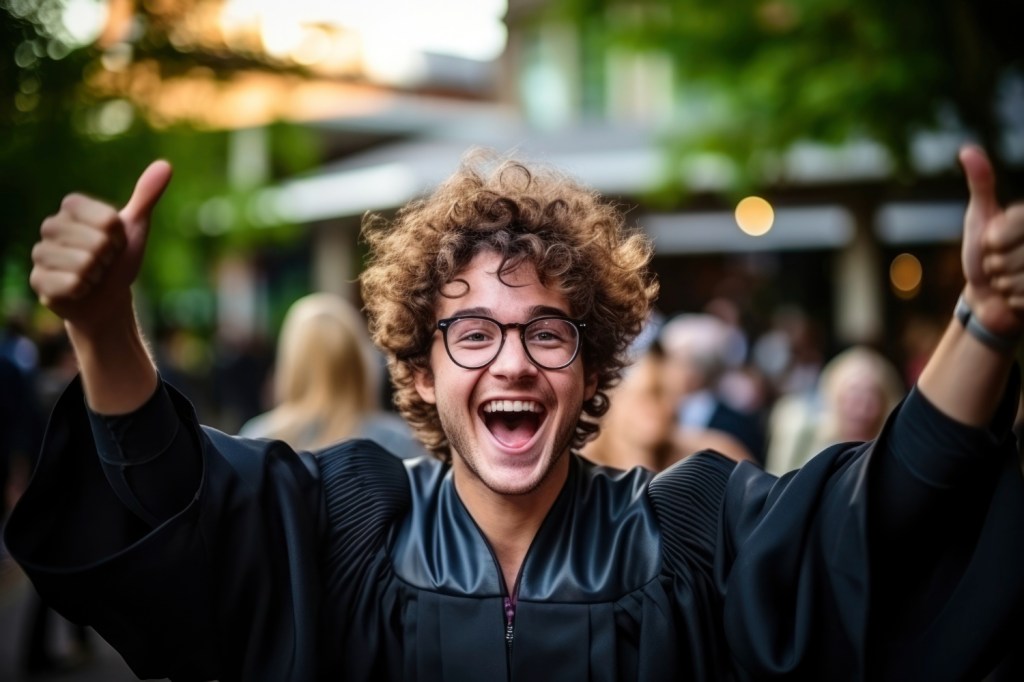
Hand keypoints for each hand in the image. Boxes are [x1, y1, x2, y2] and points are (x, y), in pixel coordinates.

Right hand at [29, 160, 172, 332]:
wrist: (107, 297)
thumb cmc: (118, 258)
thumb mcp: (135, 227)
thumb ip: (146, 196)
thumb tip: (166, 165)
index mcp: (71, 206)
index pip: (108, 220)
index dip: (119, 236)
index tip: (115, 241)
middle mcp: (49, 225)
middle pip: (98, 243)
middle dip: (109, 258)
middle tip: (103, 261)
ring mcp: (40, 253)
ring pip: (84, 264)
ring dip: (97, 275)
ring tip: (91, 274)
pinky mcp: (37, 281)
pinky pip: (71, 284)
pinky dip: (84, 290)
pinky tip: (80, 289)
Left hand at [959, 146, 1023, 337]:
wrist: (991, 295)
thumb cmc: (985, 253)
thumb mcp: (982, 216)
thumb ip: (981, 184)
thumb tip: (967, 149)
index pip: (999, 235)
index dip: (990, 243)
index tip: (994, 242)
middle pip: (1004, 260)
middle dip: (995, 266)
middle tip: (1002, 265)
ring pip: (1015, 282)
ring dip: (1004, 285)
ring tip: (1010, 280)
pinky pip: (1023, 300)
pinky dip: (1013, 302)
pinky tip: (1018, 297)